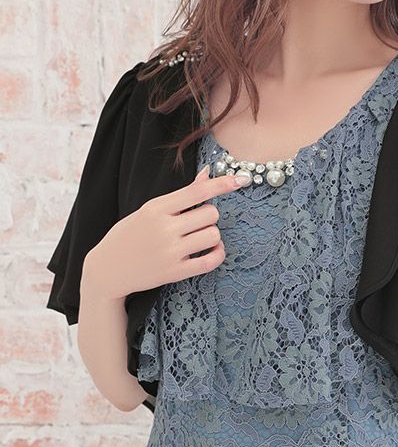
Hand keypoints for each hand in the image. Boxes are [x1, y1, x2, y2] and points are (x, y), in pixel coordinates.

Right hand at [82, 166, 249, 298]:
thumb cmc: (129, 235)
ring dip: (212, 236)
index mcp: (156, 208)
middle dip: (209, 216)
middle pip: (211, 214)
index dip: (222, 184)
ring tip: (199, 238)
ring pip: (213, 235)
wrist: (106, 269)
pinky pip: (211, 261)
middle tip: (196, 222)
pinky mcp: (175, 273)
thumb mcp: (149, 210)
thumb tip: (208, 174)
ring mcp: (170, 252)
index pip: (197, 192)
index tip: (242, 179)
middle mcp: (164, 229)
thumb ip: (181, 195)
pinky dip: (217, 254)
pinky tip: (211, 252)